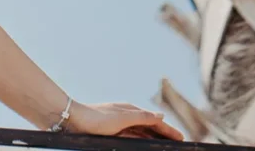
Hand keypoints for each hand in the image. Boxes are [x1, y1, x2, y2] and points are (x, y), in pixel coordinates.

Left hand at [62, 101, 183, 140]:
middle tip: (178, 143)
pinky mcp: (112, 131)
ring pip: (142, 132)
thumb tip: (160, 115)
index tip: (181, 138)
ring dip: (154, 138)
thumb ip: (142, 117)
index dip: (169, 130)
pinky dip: (142, 140)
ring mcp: (119, 124)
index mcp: (131, 111)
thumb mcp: (122, 118)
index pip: (156, 121)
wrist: (72, 120)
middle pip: (150, 127)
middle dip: (164, 134)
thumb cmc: (96, 118)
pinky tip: (145, 144)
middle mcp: (127, 116)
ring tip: (165, 145)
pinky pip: (132, 136)